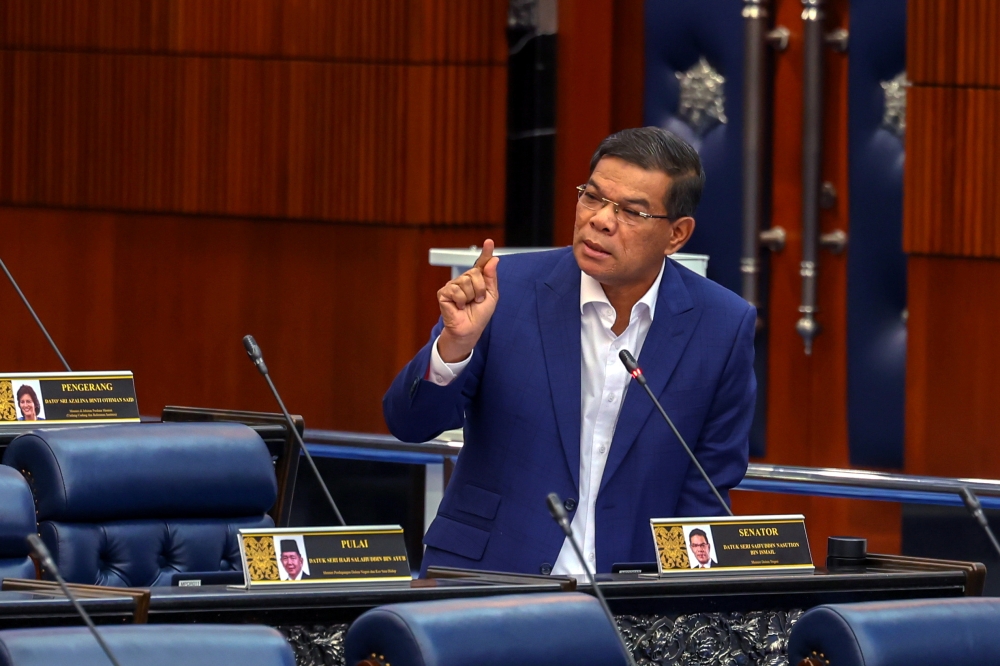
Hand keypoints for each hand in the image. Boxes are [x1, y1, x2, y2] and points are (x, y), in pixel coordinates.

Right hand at [437, 239, 499, 361]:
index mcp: (477, 280)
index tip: (489, 242)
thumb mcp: (491, 295)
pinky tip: (459, 306)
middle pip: (475, 273)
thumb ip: (491, 277)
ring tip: (468, 304)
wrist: (470, 329)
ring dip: (471, 296)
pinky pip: (456, 290)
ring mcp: (453, 285)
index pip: (481, 263)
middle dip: (480, 289)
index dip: (486, 252)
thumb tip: (493, 260)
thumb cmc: (479, 314)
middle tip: (477, 300)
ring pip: (466, 281)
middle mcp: (464, 279)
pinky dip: (461, 301)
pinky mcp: (444, 293)